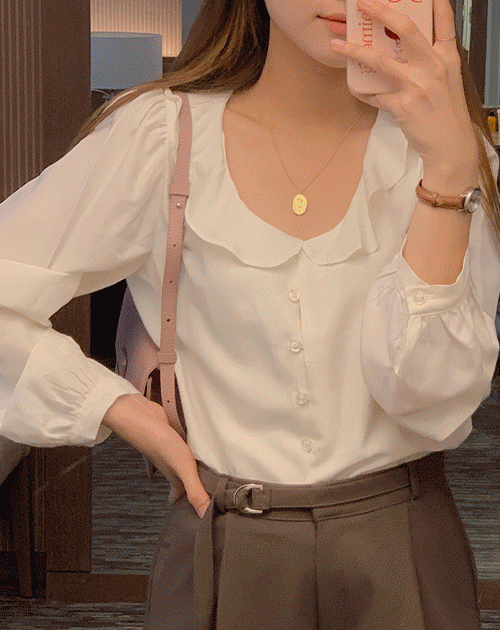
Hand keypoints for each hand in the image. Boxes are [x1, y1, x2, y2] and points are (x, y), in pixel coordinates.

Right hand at [102, 394, 210, 517]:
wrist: (142, 418)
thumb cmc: (161, 444)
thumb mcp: (183, 469)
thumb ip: (195, 490)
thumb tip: (204, 517)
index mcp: (174, 476)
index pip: (182, 494)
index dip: (188, 502)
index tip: (196, 510)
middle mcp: (172, 465)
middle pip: (182, 478)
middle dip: (190, 485)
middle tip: (203, 489)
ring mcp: (170, 450)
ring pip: (182, 462)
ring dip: (190, 467)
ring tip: (202, 468)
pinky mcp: (172, 434)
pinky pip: (182, 446)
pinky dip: (189, 448)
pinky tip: (196, 444)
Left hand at [331, 0, 478, 177]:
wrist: (450, 146)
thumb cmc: (446, 115)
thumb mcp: (448, 81)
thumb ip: (431, 62)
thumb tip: (404, 51)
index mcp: (448, 56)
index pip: (443, 19)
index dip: (432, 1)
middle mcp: (434, 66)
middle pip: (406, 29)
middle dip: (382, 11)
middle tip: (363, 3)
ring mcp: (417, 85)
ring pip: (380, 61)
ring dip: (355, 51)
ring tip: (337, 44)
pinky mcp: (403, 106)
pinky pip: (375, 94)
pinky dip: (363, 91)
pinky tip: (356, 88)